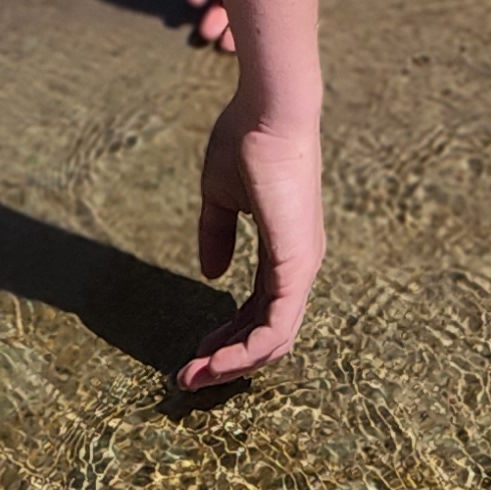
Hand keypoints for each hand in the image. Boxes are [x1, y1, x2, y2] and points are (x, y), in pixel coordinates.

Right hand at [177, 83, 319, 391]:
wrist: (267, 111)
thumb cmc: (246, 140)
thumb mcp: (221, 195)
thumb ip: (217, 234)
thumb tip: (212, 275)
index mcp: (286, 251)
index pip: (260, 311)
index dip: (227, 336)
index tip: (195, 351)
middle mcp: (299, 266)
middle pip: (269, 335)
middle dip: (227, 361)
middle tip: (188, 378)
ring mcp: (301, 268)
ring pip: (274, 342)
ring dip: (232, 366)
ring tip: (193, 378)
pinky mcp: (296, 266)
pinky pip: (275, 328)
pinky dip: (244, 352)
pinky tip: (213, 362)